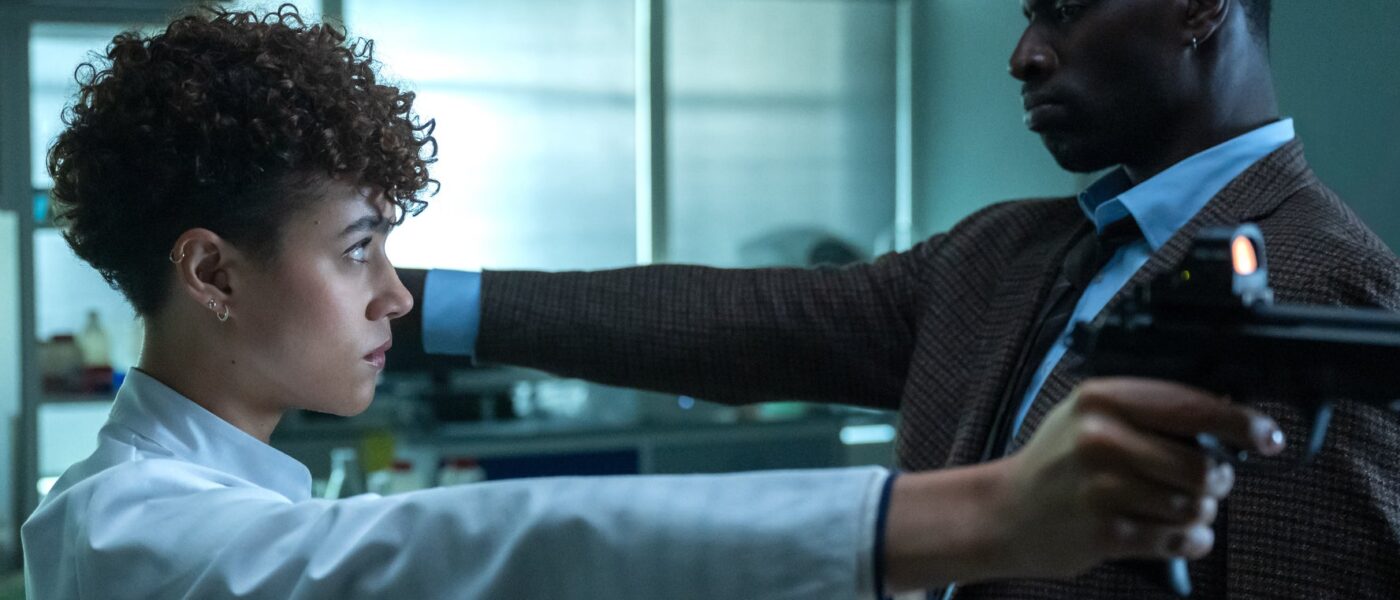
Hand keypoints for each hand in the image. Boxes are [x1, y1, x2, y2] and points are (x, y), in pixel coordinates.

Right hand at [882, 377, 1284, 591]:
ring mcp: (1101, 488)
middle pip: (1202, 466)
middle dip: (1217, 480)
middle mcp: (1100, 439)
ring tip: (1177, 508)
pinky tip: (1175, 533)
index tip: (1266, 438)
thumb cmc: (1058, 462)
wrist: (1006, 512)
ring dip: (1200, 513)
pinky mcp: (1105, 532)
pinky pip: (1178, 539)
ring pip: (1194, 506)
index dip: (1240, 423)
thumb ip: (1147, 411)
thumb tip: (1228, 417)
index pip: (1192, 406)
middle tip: (1207, 482)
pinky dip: (1188, 540)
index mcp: (1101, 399)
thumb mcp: (1089, 415)